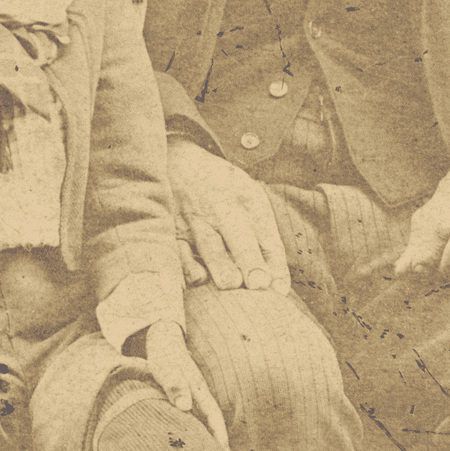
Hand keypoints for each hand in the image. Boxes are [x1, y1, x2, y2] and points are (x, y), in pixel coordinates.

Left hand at [143, 321, 230, 450]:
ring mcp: (197, 404)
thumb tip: (185, 407)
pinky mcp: (188, 405)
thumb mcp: (167, 369)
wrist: (164, 345)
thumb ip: (175, 385)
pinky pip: (198, 427)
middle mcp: (202, 401)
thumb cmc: (165, 358)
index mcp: (201, 394)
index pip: (214, 422)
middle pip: (216, 430)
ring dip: (213, 450)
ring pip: (208, 431)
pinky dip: (201, 442)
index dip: (220, 442)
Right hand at [167, 138, 290, 294]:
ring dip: (220, 264)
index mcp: (248, 200)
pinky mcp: (171, 229)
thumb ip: (262, 235)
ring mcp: (196, 218)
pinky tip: (195, 280)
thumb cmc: (222, 189)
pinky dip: (185, 264)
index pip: (266, 236)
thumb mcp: (249, 196)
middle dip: (249, 260)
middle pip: (239, 236)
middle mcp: (223, 208)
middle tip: (258, 284)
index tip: (278, 289)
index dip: (274, 264)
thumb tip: (274, 283)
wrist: (178, 161)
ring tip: (230, 284)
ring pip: (208, 243)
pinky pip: (177, 249)